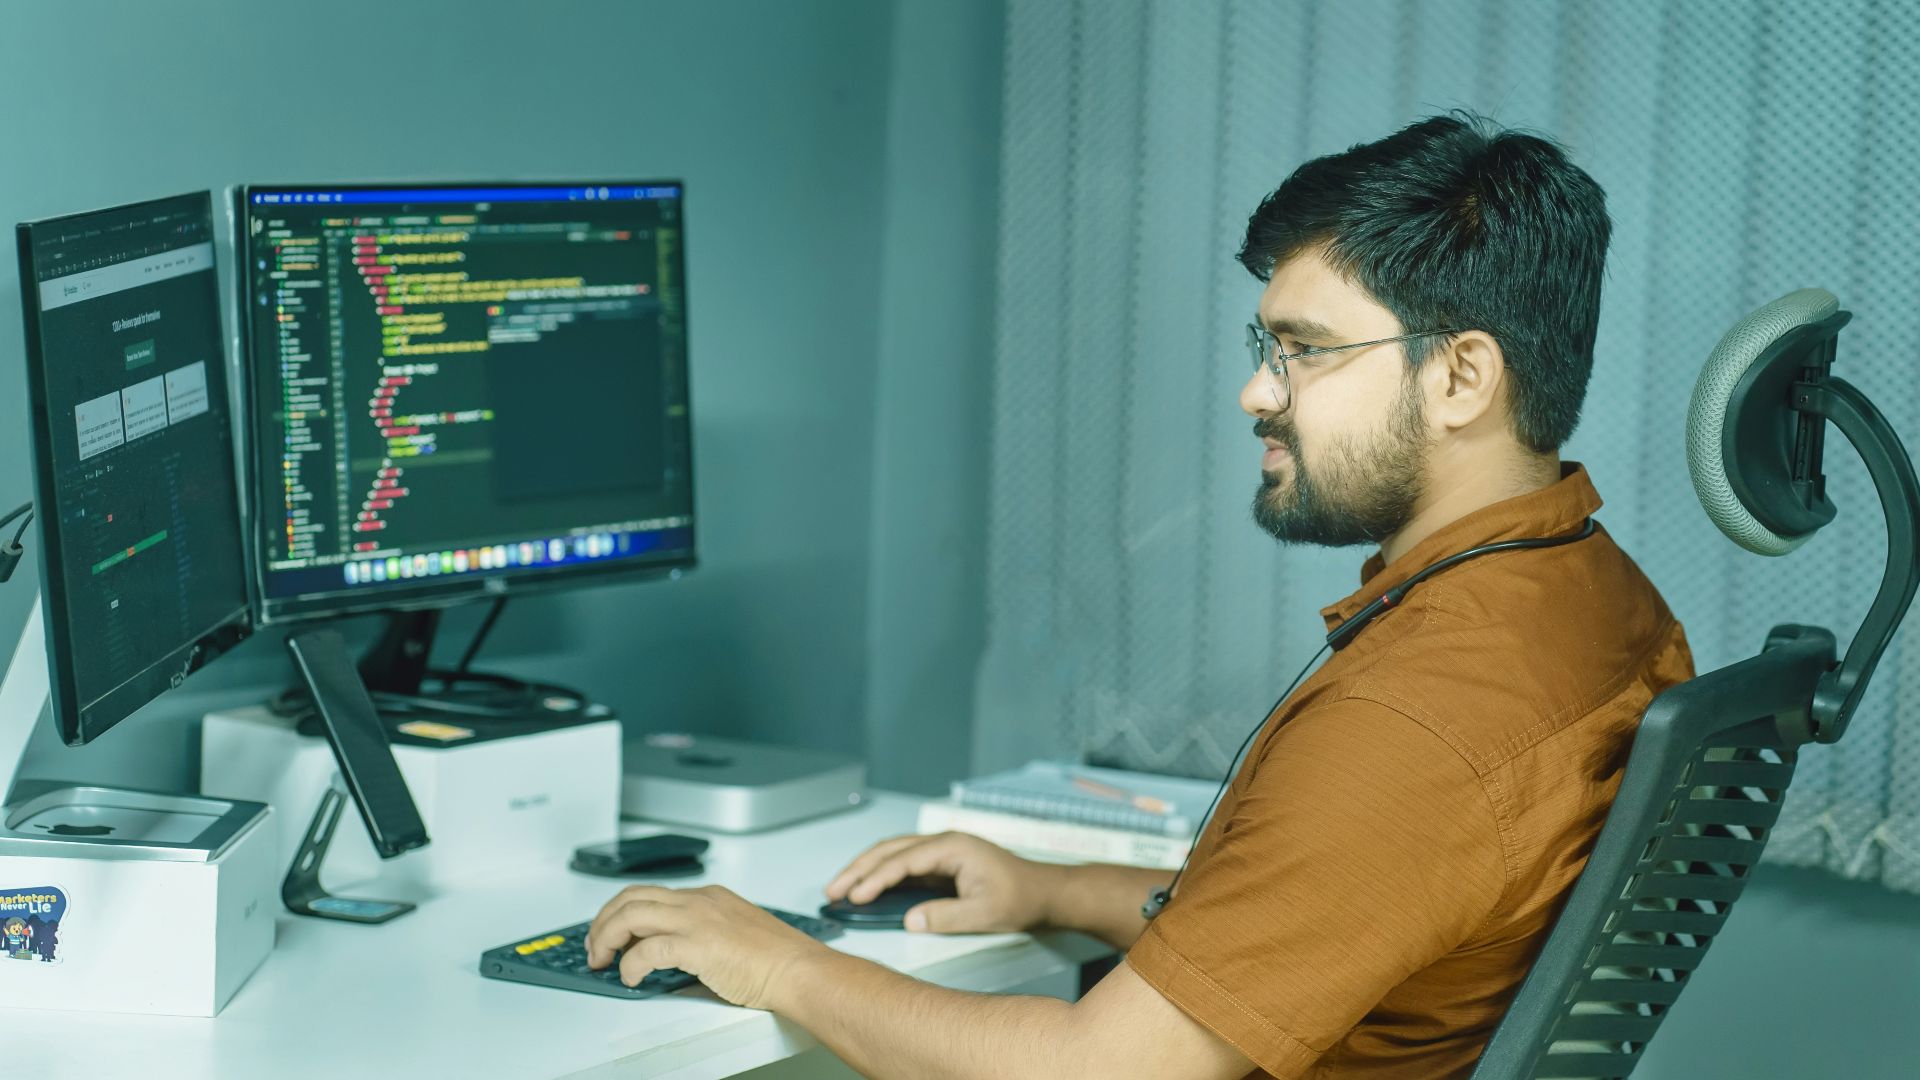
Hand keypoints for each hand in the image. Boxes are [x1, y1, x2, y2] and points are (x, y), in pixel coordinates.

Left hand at [585, 884, 831, 1010]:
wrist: (799, 970)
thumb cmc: (776, 960)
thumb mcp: (733, 934)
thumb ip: (701, 936)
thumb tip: (667, 954)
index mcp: (708, 897)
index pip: (650, 893)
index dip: (622, 913)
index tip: (612, 933)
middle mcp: (699, 901)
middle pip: (632, 897)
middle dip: (604, 921)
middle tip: (596, 947)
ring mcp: (698, 919)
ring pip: (631, 914)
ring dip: (607, 937)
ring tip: (602, 959)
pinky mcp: (698, 944)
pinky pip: (647, 949)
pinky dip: (631, 964)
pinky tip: (630, 977)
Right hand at [823, 831, 1057, 933]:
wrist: (1045, 892)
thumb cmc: (1021, 898)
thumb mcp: (984, 914)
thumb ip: (945, 916)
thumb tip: (909, 920)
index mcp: (952, 847)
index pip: (903, 860)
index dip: (875, 878)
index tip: (855, 896)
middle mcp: (944, 843)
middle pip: (891, 850)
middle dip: (859, 869)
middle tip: (833, 890)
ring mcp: (942, 852)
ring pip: (894, 854)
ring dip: (866, 869)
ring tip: (842, 888)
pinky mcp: (943, 864)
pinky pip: (905, 864)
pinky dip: (882, 874)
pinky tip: (868, 888)